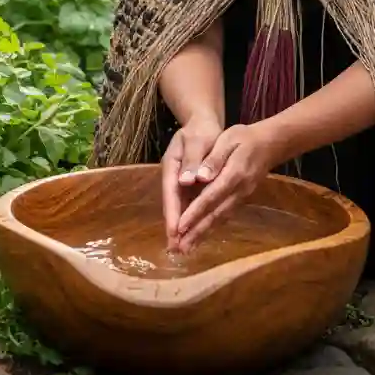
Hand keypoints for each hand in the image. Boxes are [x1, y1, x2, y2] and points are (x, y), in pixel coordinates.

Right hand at [161, 114, 223, 248]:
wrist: (203, 123)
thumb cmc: (201, 130)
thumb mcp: (196, 140)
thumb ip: (192, 160)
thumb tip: (186, 181)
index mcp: (172, 166)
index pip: (171, 193)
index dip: (172, 213)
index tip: (174, 232)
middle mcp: (175, 177)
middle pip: (174, 205)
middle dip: (174, 227)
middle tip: (176, 250)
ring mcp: (182, 182)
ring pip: (182, 208)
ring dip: (182, 228)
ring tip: (184, 249)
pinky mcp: (191, 186)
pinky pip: (191, 205)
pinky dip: (192, 219)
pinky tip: (196, 234)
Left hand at [174, 122, 276, 252]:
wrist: (270, 144)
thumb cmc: (244, 138)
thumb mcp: (228, 139)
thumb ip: (215, 159)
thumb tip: (200, 177)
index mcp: (234, 174)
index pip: (210, 197)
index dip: (194, 213)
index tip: (179, 227)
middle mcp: (239, 190)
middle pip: (215, 214)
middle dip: (196, 232)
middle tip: (179, 248)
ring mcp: (242, 197)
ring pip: (220, 219)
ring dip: (203, 234)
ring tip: (187, 248)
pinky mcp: (241, 199)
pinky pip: (225, 216)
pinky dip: (212, 228)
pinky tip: (201, 236)